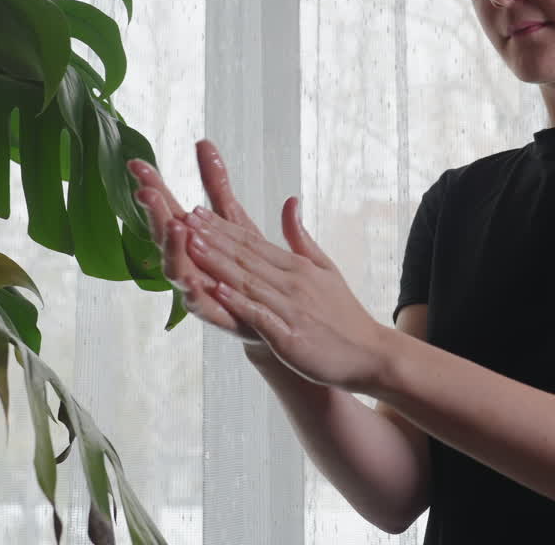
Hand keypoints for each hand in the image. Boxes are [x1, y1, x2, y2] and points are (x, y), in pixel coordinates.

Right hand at [128, 141, 267, 347]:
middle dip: (155, 214)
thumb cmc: (248, 266)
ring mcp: (199, 289)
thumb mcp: (233, 217)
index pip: (166, 207)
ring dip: (172, 249)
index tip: (137, 163)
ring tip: (175, 226)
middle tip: (148, 191)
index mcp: (191, 238)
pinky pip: (201, 307)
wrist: (275, 313)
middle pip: (165, 236)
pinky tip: (192, 282)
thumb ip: (216, 184)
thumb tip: (202, 142)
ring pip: (176, 270)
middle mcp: (189, 262)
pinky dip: (195, 295)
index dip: (152, 185)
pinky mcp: (218, 315)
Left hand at [180, 200, 389, 393]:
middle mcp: (293, 283)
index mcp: (298, 267)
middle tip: (183, 219)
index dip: (222, 228)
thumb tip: (289, 201)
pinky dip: (238, 301)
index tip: (196, 212)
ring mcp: (291, 309)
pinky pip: (260, 315)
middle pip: (246, 257)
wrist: (371, 354)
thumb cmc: (345, 315)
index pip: (253, 243)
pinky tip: (217, 290)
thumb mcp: (326, 268)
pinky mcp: (290, 336)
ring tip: (192, 245)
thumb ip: (301, 238)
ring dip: (218, 263)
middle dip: (212, 238)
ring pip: (248, 282)